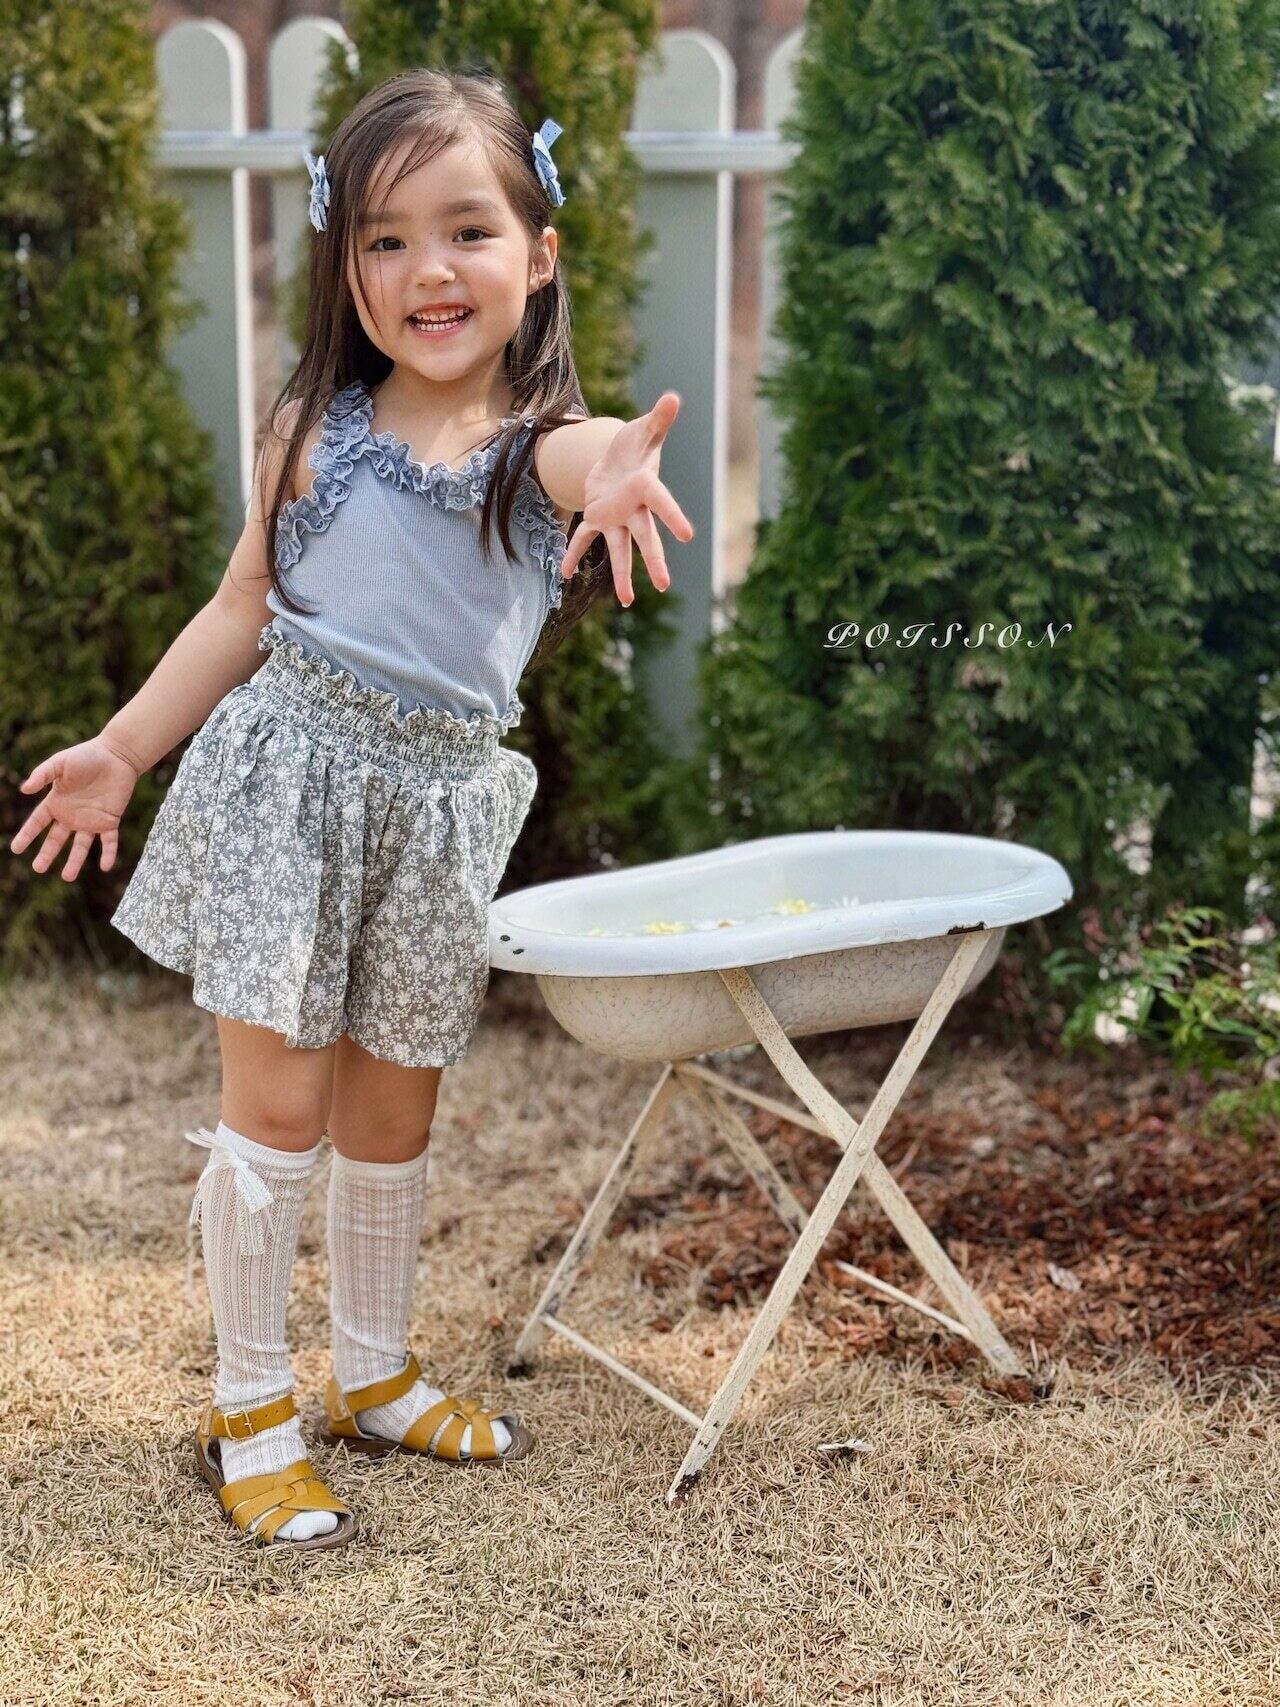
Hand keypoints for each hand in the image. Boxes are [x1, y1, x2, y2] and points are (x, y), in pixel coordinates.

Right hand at [9, 737, 139, 880]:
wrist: (117, 755)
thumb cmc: (87, 756)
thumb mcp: (60, 763)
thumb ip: (42, 775)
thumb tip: (24, 790)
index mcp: (56, 802)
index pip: (37, 823)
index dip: (27, 835)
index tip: (16, 849)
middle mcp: (72, 815)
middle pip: (56, 839)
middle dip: (47, 854)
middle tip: (38, 869)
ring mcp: (91, 820)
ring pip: (81, 846)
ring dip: (74, 861)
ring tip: (66, 877)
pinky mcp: (110, 820)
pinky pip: (109, 841)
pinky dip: (108, 854)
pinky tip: (105, 866)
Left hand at [559, 392, 694, 606]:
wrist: (619, 455)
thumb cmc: (636, 443)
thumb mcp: (645, 429)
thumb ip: (659, 419)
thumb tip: (673, 398)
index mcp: (646, 487)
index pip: (661, 501)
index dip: (673, 516)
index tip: (687, 535)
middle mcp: (634, 508)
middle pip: (645, 536)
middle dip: (653, 560)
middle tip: (664, 585)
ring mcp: (616, 516)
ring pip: (620, 548)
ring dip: (621, 574)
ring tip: (627, 600)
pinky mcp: (598, 516)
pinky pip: (585, 536)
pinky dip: (574, 552)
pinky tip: (565, 574)